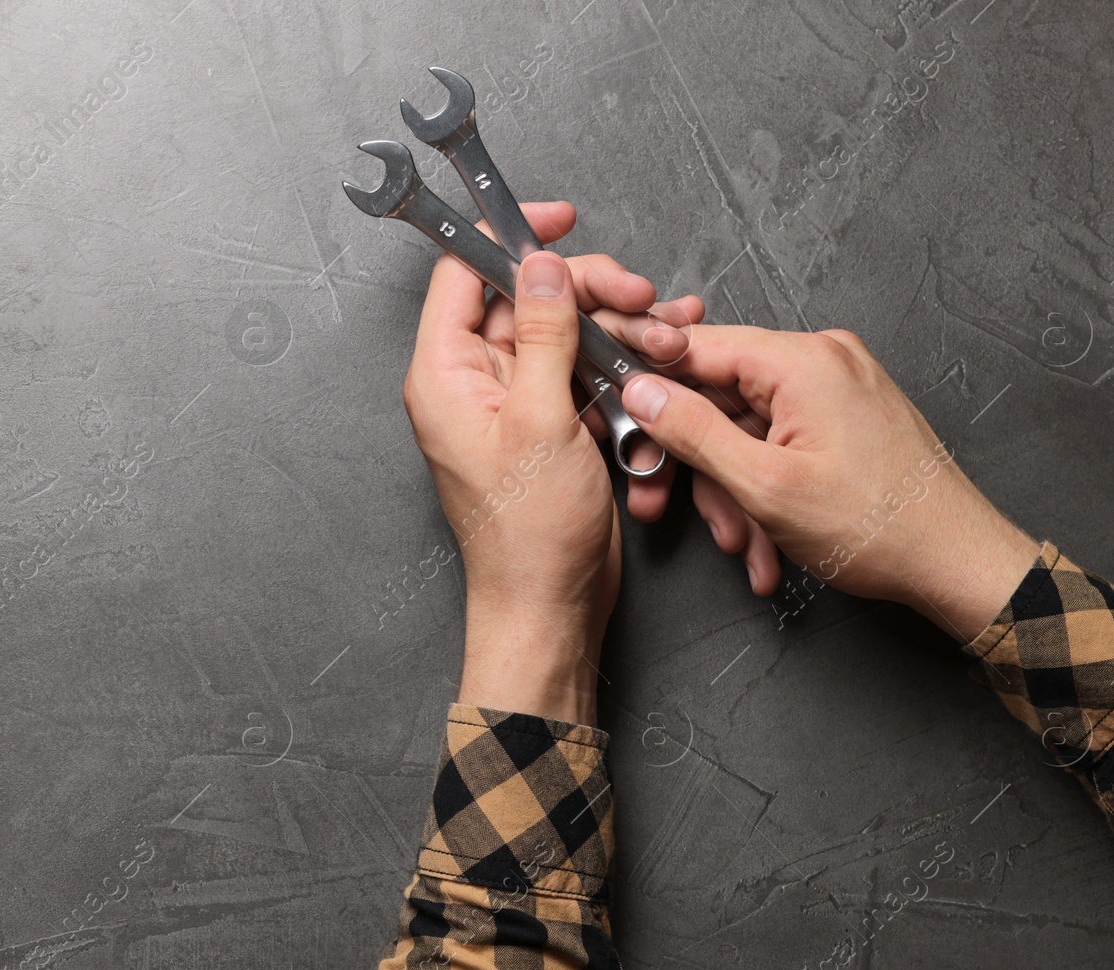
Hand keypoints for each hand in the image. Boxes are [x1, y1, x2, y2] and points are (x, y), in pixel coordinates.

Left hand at [404, 202, 696, 723]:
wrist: (551, 606)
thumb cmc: (528, 536)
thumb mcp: (539, 421)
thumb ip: (540, 335)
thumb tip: (540, 266)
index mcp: (446, 376)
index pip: (465, 274)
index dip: (511, 238)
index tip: (563, 220)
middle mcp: (475, 384)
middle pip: (528, 300)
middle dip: (591, 290)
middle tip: (639, 297)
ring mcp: (517, 405)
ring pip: (568, 335)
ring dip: (620, 330)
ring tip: (667, 337)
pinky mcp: (553, 427)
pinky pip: (586, 376)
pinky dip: (624, 366)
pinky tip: (665, 358)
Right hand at [620, 326, 1038, 639]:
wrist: (956, 562)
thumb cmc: (879, 527)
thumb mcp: (763, 486)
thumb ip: (692, 431)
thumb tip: (642, 391)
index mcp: (802, 361)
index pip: (694, 348)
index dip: (647, 384)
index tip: (614, 414)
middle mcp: (822, 361)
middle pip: (719, 398)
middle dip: (696, 466)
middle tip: (660, 505)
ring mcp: (837, 390)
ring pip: (747, 432)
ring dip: (734, 494)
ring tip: (745, 549)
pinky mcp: (846, 419)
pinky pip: (781, 444)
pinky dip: (766, 492)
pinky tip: (769, 545)